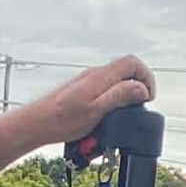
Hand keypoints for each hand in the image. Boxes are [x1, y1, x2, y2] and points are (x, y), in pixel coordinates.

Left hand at [20, 55, 155, 144]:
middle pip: (126, 71)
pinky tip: (106, 117)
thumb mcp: (97, 110)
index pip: (133, 63)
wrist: (38, 123)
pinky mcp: (82, 91)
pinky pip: (104, 90)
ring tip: (123, 115)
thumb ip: (120, 96)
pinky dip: (111, 101)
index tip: (147, 97)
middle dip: (137, 88)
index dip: (146, 78)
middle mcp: (95, 74)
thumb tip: (141, 88)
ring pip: (115, 81)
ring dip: (124, 96)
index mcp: (101, 76)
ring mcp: (88, 81)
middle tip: (138, 108)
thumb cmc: (62, 120)